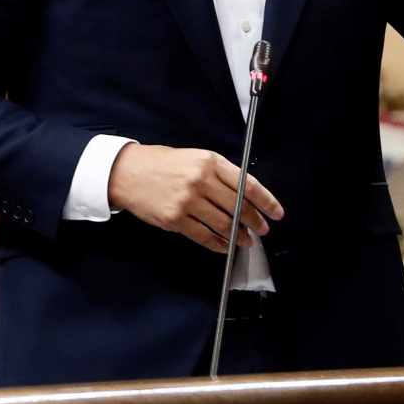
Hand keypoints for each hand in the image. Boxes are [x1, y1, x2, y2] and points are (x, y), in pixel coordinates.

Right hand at [106, 143, 283, 252]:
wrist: (127, 172)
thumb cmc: (161, 163)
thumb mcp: (193, 157)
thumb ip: (218, 173)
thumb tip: (244, 195)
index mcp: (209, 161)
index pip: (247, 184)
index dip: (266, 201)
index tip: (276, 212)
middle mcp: (200, 180)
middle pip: (238, 207)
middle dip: (255, 221)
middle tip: (263, 229)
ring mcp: (188, 202)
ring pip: (224, 224)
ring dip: (239, 236)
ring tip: (247, 241)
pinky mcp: (175, 219)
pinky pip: (204, 236)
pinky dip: (219, 244)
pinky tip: (226, 246)